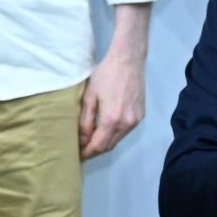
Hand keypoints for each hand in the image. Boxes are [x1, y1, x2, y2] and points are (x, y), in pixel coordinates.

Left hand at [78, 45, 145, 159]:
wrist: (128, 59)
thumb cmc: (105, 74)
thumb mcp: (89, 96)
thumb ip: (85, 121)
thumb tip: (82, 140)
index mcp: (112, 120)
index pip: (98, 146)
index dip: (86, 153)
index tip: (76, 156)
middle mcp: (126, 124)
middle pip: (108, 146)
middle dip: (94, 151)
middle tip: (80, 151)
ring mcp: (136, 121)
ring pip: (117, 140)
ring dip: (103, 143)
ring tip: (89, 141)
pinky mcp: (140, 116)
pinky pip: (124, 132)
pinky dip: (113, 135)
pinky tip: (103, 130)